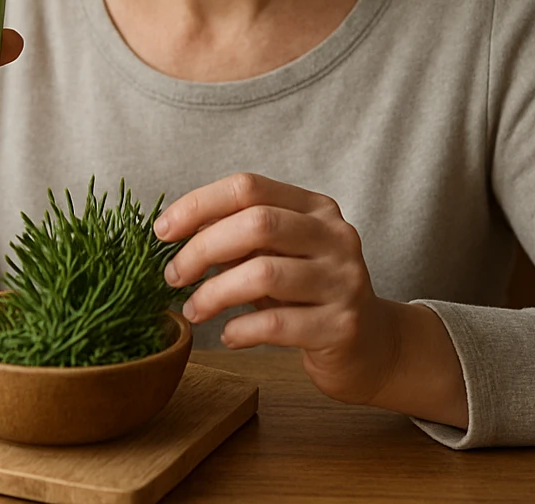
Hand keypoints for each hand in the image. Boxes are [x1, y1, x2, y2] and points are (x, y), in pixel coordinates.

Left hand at [156, 172, 465, 426]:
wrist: (371, 347)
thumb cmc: (309, 295)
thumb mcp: (279, 254)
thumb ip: (239, 236)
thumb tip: (176, 229)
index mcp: (316, 208)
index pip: (249, 187)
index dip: (199, 204)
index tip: (163, 231)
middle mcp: (335, 237)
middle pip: (256, 224)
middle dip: (202, 249)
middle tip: (173, 276)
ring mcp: (344, 281)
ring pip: (264, 274)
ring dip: (214, 293)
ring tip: (194, 310)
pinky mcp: (342, 326)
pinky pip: (277, 323)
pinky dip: (240, 329)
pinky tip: (227, 335)